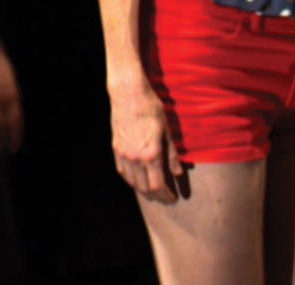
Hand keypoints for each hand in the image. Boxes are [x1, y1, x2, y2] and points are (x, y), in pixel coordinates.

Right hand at [108, 76, 183, 202]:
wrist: (129, 94)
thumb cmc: (151, 109)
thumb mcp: (167, 130)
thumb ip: (172, 155)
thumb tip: (178, 173)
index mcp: (151, 154)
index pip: (158, 185)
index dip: (166, 195)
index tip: (173, 199)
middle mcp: (135, 158)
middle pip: (144, 187)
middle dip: (156, 196)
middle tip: (165, 199)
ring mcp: (123, 154)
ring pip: (132, 182)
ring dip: (142, 190)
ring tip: (152, 193)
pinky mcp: (116, 148)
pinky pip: (122, 171)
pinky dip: (130, 180)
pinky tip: (136, 180)